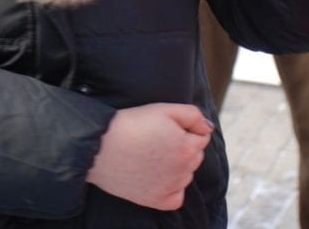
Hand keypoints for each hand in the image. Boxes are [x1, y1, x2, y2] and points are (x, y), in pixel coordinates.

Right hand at [86, 102, 212, 210]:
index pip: (201, 137)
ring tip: (152, 156)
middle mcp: (183, 170)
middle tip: (158, 140)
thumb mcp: (163, 109)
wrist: (100, 146)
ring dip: (177, 166)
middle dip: (184, 147)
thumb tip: (208, 127)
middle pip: (195, 157)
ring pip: (186, 176)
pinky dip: (171, 189)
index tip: (166, 127)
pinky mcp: (157, 200)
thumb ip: (193, 115)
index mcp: (187, 146)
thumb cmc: (130, 124)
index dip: (186, 129)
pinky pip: (176, 197)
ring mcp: (171, 187)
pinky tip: (157, 177)